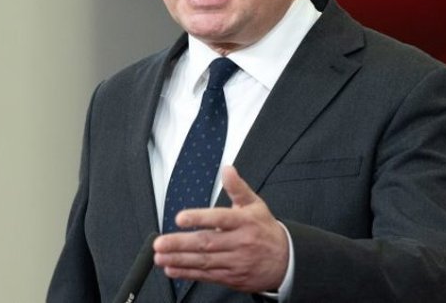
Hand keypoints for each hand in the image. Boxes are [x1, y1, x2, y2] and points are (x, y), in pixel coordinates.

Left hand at [153, 165, 288, 292]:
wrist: (285, 261)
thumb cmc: (265, 230)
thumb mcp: (255, 204)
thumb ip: (237, 187)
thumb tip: (227, 169)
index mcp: (244, 222)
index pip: (220, 218)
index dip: (200, 218)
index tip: (181, 218)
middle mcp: (239, 242)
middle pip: (207, 243)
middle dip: (180, 244)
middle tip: (160, 243)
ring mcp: (235, 262)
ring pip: (204, 261)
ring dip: (179, 260)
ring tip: (160, 257)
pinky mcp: (231, 277)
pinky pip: (207, 275)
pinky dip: (188, 273)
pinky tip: (172, 269)